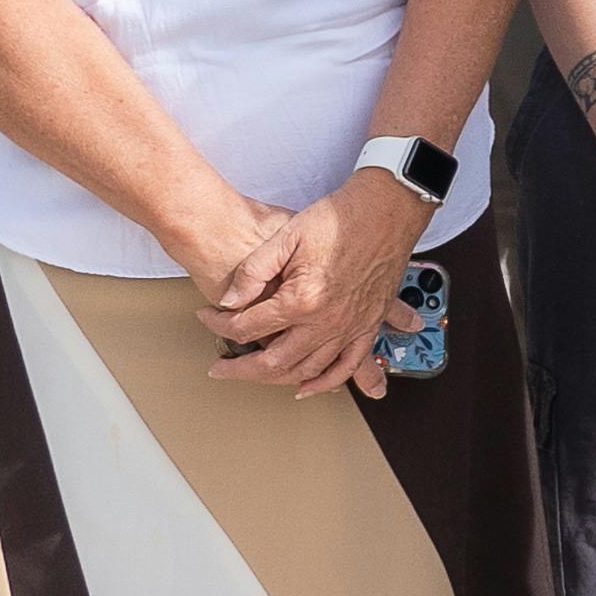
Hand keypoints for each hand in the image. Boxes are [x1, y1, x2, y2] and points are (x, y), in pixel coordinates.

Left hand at [204, 176, 417, 394]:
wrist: (387, 210)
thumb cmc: (341, 218)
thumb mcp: (286, 235)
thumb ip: (254, 271)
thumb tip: (230, 300)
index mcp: (302, 299)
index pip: (247, 327)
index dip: (219, 324)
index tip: (209, 316)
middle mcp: (327, 322)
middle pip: (273, 361)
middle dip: (240, 368)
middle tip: (221, 367)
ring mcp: (350, 328)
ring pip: (307, 371)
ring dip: (276, 379)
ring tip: (254, 375)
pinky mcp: (368, 326)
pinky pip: (348, 367)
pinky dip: (325, 383)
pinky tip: (308, 385)